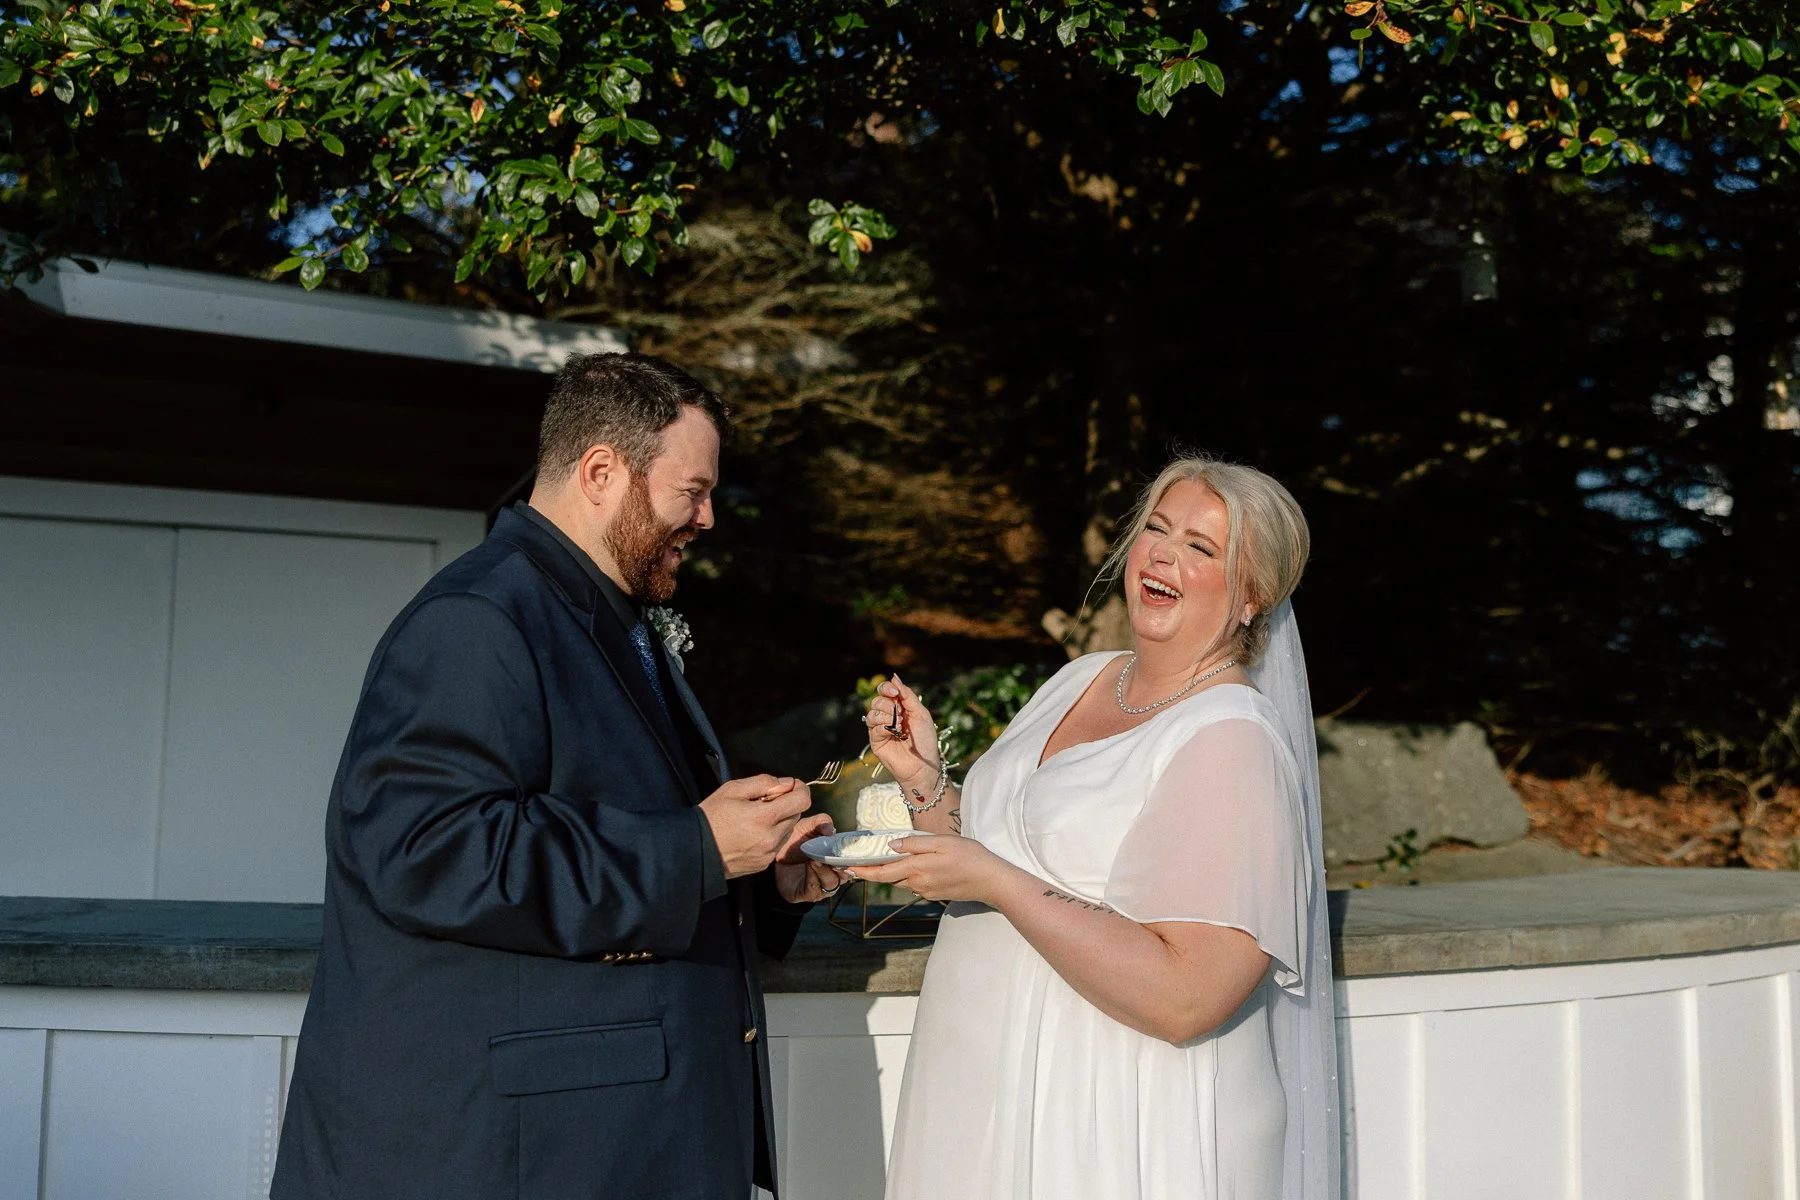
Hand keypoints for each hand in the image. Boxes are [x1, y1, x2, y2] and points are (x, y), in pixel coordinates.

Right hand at [699, 775, 811, 878]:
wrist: (694, 850)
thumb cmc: (710, 818)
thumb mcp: (732, 789)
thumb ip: (764, 782)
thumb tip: (786, 783)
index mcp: (764, 817)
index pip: (802, 800)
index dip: (800, 789)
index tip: (791, 786)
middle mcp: (770, 838)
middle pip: (796, 814)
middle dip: (786, 804)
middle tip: (764, 802)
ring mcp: (768, 853)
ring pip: (788, 830)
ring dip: (780, 821)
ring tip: (755, 819)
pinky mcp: (763, 864)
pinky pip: (777, 845)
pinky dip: (771, 836)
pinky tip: (752, 833)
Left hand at [774, 813, 850, 902]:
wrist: (774, 858)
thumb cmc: (794, 842)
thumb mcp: (807, 827)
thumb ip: (820, 822)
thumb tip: (830, 829)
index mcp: (838, 857)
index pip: (853, 860)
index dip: (853, 856)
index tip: (847, 848)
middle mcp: (834, 873)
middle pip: (846, 873)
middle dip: (840, 865)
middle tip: (832, 856)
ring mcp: (823, 885)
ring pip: (832, 882)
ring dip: (825, 871)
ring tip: (816, 860)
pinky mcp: (810, 893)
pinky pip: (817, 888)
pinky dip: (814, 876)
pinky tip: (809, 865)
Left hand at [846, 834, 1012, 903]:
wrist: (991, 881)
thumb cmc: (970, 856)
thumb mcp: (942, 842)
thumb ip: (915, 844)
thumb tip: (891, 846)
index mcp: (917, 868)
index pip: (882, 872)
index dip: (863, 871)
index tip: (847, 869)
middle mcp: (918, 883)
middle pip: (889, 878)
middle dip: (873, 872)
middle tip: (858, 864)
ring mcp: (926, 891)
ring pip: (902, 881)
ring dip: (891, 873)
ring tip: (882, 862)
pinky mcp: (935, 894)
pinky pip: (915, 884)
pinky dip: (907, 876)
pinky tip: (911, 867)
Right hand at [864, 674, 940, 794]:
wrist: (922, 765)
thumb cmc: (925, 740)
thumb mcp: (920, 713)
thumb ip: (907, 695)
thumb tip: (894, 677)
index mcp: (899, 707)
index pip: (885, 690)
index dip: (887, 688)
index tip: (895, 693)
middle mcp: (888, 716)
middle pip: (877, 699)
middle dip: (888, 704)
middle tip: (901, 715)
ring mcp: (880, 728)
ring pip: (872, 711)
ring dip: (886, 716)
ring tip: (899, 726)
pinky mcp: (875, 740)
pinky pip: (872, 725)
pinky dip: (883, 726)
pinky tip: (894, 733)